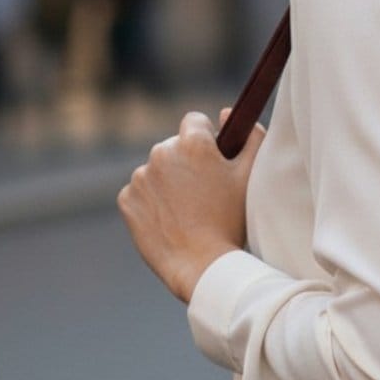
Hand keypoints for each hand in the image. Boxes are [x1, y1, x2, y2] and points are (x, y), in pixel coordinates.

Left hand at [117, 111, 266, 304]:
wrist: (202, 265)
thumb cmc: (231, 220)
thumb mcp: (252, 175)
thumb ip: (251, 135)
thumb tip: (227, 113)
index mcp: (192, 142)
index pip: (195, 121)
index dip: (208, 139)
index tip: (214, 160)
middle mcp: (161, 152)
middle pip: (174, 147)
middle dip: (187, 162)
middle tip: (204, 193)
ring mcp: (141, 177)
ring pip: (157, 170)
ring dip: (169, 182)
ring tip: (188, 212)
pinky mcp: (127, 200)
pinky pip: (140, 192)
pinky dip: (152, 202)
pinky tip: (170, 220)